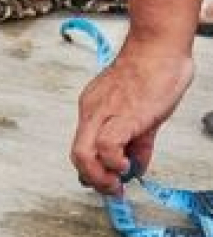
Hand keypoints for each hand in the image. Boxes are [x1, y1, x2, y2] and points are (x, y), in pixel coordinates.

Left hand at [71, 35, 195, 194]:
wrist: (159, 46)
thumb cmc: (154, 72)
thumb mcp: (142, 113)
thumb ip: (137, 141)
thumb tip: (136, 166)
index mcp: (93, 109)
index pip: (84, 146)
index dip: (93, 169)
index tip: (109, 182)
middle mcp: (92, 112)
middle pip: (76, 155)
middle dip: (92, 180)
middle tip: (111, 190)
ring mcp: (104, 113)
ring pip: (83, 154)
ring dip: (99, 177)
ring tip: (117, 184)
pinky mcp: (123, 115)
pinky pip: (106, 145)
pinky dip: (113, 162)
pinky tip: (126, 166)